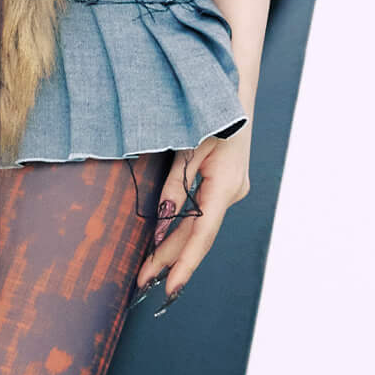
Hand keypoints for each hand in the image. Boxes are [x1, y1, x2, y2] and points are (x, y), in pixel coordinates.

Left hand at [133, 126, 251, 303]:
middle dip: (170, 260)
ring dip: (175, 248)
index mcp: (226, 183)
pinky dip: (182, 229)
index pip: (203, 234)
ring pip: (199, 226)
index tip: (169, 289)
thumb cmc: (207, 110)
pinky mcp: (223, 184)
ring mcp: (230, 189)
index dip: (185, 263)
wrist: (232, 86)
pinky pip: (202, 213)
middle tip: (142, 284)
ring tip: (149, 271)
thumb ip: (174, 186)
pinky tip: (164, 244)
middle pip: (198, 235)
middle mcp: (232, 191)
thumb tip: (162, 223)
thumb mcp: (186, 146)